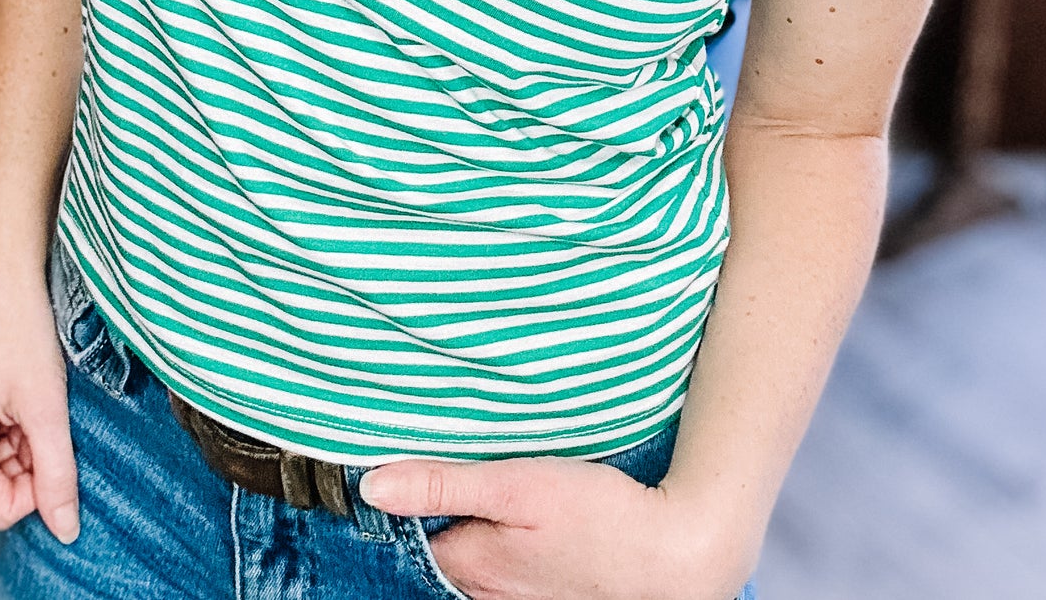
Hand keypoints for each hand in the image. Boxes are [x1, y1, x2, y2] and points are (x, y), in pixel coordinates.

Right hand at [0, 268, 79, 541]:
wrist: (0, 268)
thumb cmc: (20, 329)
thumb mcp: (47, 408)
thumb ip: (58, 475)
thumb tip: (67, 531)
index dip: (37, 486)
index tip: (55, 441)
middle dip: (26, 461)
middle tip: (44, 413)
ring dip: (18, 441)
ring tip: (31, 395)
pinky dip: (4, 425)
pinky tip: (16, 388)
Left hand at [360, 456, 749, 599]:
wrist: (674, 556)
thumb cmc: (599, 516)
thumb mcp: (517, 484)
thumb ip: (443, 484)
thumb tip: (371, 485)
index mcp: (470, 565)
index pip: (410, 533)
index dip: (407, 496)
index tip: (406, 459)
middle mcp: (485, 596)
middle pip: (440, 552)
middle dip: (437, 517)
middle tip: (448, 469)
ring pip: (470, 565)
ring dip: (468, 532)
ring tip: (486, 495)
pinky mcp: (544, 599)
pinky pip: (501, 578)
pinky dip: (498, 550)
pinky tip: (517, 526)